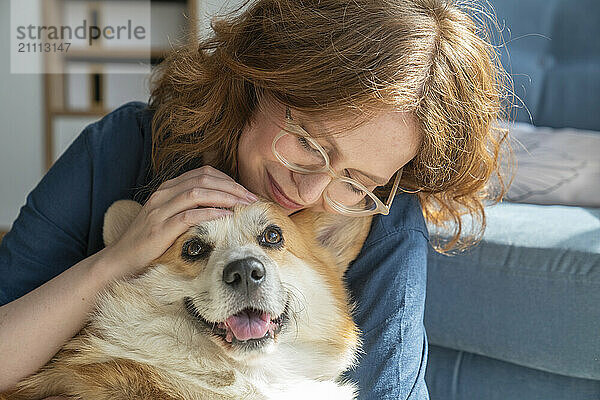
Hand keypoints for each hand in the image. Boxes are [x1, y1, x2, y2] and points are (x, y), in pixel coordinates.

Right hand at [100, 166, 257, 277]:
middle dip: (232, 187)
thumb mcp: (169, 219)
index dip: (228, 180)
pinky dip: (210, 213)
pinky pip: (189, 215)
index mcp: (167, 188)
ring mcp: (160, 210)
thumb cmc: (149, 243)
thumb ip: (190, 209)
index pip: (203, 173)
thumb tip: (223, 207)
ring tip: (244, 205)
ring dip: (226, 197)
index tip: (246, 191)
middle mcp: (163, 194)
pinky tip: (226, 216)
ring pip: (198, 193)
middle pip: (204, 179)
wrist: (119, 261)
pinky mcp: (160, 228)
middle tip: (252, 198)